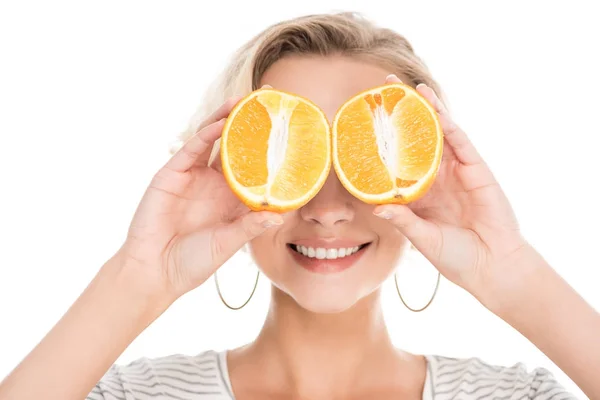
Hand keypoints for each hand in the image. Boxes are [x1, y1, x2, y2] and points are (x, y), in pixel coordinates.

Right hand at [117, 98, 282, 300]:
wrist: (154, 273)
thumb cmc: (193, 263)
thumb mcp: (228, 244)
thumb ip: (250, 227)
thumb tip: (279, 215)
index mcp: (232, 199)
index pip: (256, 168)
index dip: (271, 150)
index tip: (290, 133)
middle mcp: (215, 183)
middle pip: (236, 146)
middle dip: (250, 124)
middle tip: (269, 101)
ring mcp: (193, 176)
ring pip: (213, 140)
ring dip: (227, 119)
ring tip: (244, 101)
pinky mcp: (172, 175)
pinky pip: (192, 149)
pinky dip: (206, 134)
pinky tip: (221, 123)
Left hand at [374, 75, 530, 303]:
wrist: (491, 267)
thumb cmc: (456, 257)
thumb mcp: (422, 237)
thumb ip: (402, 220)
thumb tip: (376, 208)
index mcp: (421, 192)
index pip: (399, 159)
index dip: (386, 139)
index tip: (366, 121)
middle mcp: (438, 177)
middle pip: (419, 138)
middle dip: (404, 113)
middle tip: (386, 88)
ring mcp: (458, 172)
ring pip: (440, 133)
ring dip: (428, 109)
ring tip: (412, 87)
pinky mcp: (477, 171)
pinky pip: (461, 143)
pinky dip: (448, 125)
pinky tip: (436, 109)